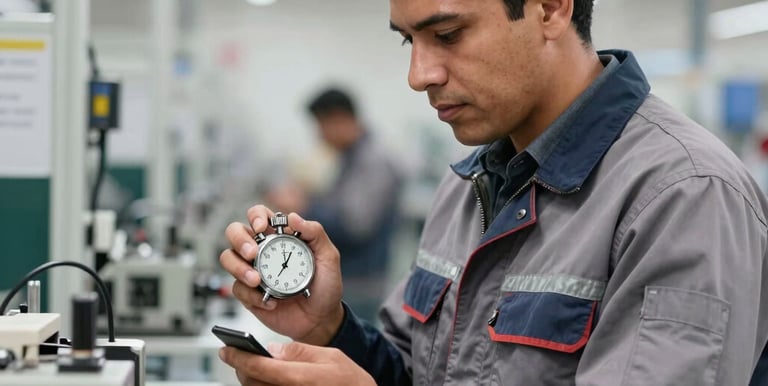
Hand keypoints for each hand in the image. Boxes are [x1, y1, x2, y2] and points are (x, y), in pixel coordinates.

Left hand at [219, 342, 374, 385]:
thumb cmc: (352, 382)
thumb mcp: (331, 357)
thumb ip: (300, 351)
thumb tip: (273, 349)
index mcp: (299, 378)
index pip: (258, 367)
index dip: (238, 357)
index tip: (226, 350)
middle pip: (251, 382)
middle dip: (241, 368)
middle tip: (238, 355)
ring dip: (250, 379)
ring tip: (250, 367)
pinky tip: (265, 379)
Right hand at [220, 205, 344, 344]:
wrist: (321, 319)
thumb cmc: (325, 285)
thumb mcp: (328, 256)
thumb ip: (315, 233)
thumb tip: (293, 217)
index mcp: (280, 237)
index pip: (258, 215)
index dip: (255, 216)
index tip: (261, 227)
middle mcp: (262, 251)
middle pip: (235, 232)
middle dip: (239, 240)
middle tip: (252, 253)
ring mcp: (253, 271)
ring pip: (228, 259)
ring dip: (239, 268)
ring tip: (256, 280)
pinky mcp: (249, 293)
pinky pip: (237, 288)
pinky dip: (252, 295)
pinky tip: (270, 301)